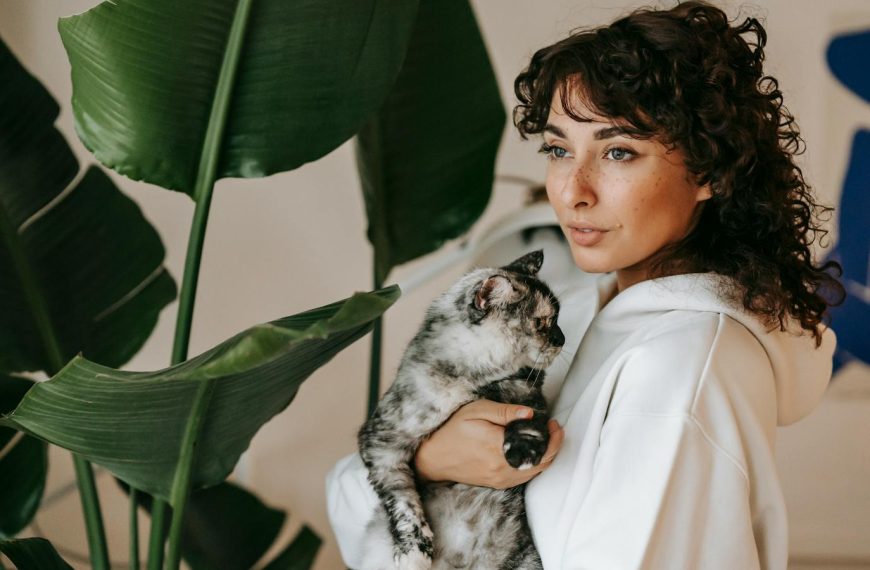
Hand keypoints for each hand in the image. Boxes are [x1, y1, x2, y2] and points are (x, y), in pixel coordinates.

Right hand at [413, 399, 563, 488]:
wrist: (435, 457)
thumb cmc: (453, 430)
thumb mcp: (477, 411)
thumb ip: (505, 412)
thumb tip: (530, 413)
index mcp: (498, 448)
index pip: (538, 448)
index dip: (552, 437)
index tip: (554, 424)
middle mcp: (502, 468)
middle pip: (542, 462)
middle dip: (554, 446)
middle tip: (554, 430)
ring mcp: (501, 478)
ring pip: (535, 472)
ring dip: (545, 456)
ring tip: (545, 439)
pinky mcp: (498, 483)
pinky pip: (524, 477)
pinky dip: (534, 465)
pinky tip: (532, 452)